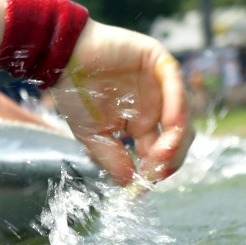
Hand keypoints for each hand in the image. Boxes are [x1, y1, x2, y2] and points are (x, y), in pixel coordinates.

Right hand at [52, 20, 193, 185]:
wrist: (62, 58)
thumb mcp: (92, 135)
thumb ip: (112, 159)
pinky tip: (172, 124)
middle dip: (171, 158)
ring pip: (183, 115)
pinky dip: (177, 106)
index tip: (145, 185)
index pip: (160, 152)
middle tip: (156, 171)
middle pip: (178, 138)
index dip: (157, 170)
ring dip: (178, 137)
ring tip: (164, 153)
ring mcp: (159, 84)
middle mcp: (155, 106)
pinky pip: (176, 86)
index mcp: (141, 123)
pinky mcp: (158, 61)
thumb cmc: (74, 94)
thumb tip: (130, 186)